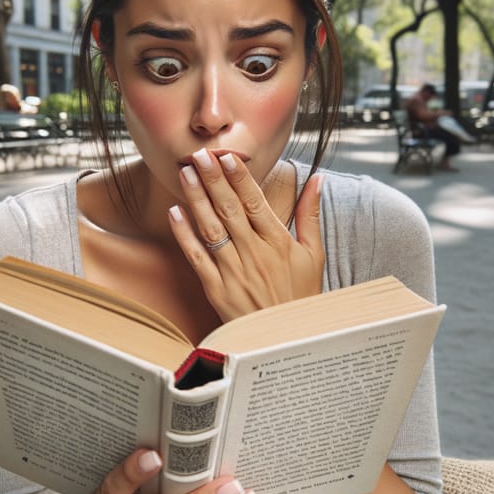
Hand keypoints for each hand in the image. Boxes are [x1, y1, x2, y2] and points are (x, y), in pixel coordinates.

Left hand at [168, 149, 324, 321]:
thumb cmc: (300, 295)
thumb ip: (311, 215)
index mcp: (278, 242)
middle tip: (200, 155)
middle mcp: (254, 254)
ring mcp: (234, 272)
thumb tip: (318, 179)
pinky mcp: (217, 289)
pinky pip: (197, 257)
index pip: (256, 203)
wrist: (287, 339)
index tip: (228, 157)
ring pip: (212, 228)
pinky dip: (185, 235)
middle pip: (230, 210)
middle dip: (213, 180)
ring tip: (186, 174)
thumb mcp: (314, 254)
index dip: (240, 178)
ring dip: (197, 199)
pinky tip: (176, 213)